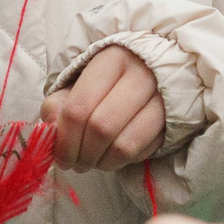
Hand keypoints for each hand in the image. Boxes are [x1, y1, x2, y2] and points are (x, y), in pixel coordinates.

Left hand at [42, 45, 166, 171]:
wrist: (156, 74)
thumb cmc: (109, 82)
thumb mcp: (78, 84)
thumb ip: (58, 105)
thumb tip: (51, 131)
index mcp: (111, 60)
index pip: (79, 107)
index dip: (65, 139)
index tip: (60, 156)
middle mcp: (140, 75)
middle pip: (101, 127)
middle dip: (82, 154)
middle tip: (75, 163)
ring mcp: (161, 98)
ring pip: (123, 145)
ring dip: (102, 162)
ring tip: (92, 162)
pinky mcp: (172, 120)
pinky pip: (141, 152)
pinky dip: (122, 162)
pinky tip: (113, 157)